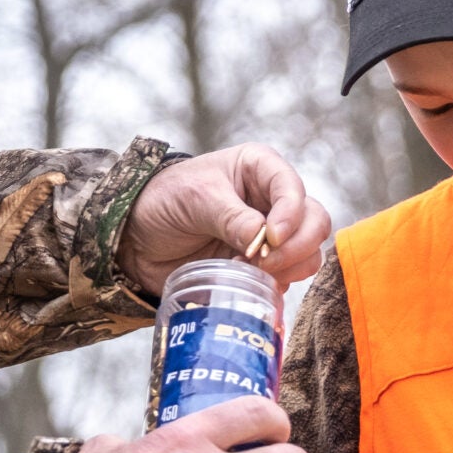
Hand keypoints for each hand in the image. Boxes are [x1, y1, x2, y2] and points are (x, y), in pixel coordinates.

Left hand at [118, 143, 331, 294]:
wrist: (137, 238)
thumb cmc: (164, 202)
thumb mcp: (195, 199)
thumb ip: (231, 217)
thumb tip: (265, 241)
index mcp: (260, 169)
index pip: (293, 189)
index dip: (291, 214)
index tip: (271, 238)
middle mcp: (272, 200)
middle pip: (315, 222)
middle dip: (296, 246)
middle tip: (263, 263)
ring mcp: (271, 235)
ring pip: (309, 253)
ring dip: (288, 268)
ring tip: (249, 271)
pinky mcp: (263, 264)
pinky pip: (290, 277)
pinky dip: (276, 284)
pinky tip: (247, 281)